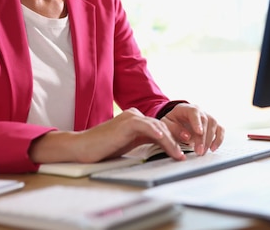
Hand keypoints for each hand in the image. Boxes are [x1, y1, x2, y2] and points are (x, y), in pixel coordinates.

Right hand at [29, 108, 185, 163]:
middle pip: (162, 127)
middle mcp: (135, 115)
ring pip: (159, 128)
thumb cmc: (103, 148)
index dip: (173, 140)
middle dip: (176, 141)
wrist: (83, 147)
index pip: (160, 128)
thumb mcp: (128, 143)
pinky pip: (149, 128)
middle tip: (186, 154)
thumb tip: (162, 147)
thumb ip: (144, 141)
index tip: (183, 151)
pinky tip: (167, 144)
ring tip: (180, 155)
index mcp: (136, 119)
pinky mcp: (128, 123)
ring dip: (172, 143)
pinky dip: (160, 137)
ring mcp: (132, 117)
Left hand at [160, 103, 224, 155]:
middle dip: (203, 137)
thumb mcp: (166, 123)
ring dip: (210, 140)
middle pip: (205, 120)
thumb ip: (173, 128)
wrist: (176, 120)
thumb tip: (186, 136)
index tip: (199, 132)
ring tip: (203, 152)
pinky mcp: (212, 125)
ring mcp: (207, 116)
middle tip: (199, 151)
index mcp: (186, 108)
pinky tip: (213, 148)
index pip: (194, 112)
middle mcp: (199, 111)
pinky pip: (220, 130)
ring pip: (213, 124)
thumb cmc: (172, 121)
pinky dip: (219, 139)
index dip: (197, 122)